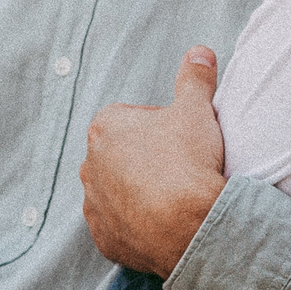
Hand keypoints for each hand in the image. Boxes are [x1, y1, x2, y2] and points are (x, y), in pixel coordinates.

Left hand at [81, 48, 229, 278]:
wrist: (188, 225)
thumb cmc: (187, 161)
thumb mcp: (197, 110)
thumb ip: (195, 78)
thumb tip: (200, 52)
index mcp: (105, 127)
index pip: (135, 119)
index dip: (164, 128)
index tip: (183, 141)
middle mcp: (90, 165)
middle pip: (123, 156)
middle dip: (147, 159)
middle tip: (181, 169)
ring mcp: (94, 204)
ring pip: (118, 191)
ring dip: (140, 193)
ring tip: (174, 199)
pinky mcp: (103, 237)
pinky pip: (119, 226)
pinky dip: (137, 225)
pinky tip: (163, 223)